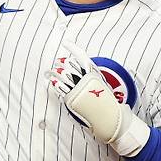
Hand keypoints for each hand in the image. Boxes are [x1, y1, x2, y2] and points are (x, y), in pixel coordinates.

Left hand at [46, 40, 150, 157]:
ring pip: (64, 75)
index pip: (82, 56)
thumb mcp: (103, 86)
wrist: (110, 118)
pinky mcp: (73, 98)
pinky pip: (62, 88)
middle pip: (70, 65)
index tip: (66, 42)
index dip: (73, 48)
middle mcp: (87, 79)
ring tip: (50, 72)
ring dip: (56, 72)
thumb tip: (86, 72)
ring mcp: (79, 88)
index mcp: (94, 74)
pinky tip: (51, 81)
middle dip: (63, 63)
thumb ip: (94, 78)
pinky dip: (56, 83)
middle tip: (58, 62)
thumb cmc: (107, 104)